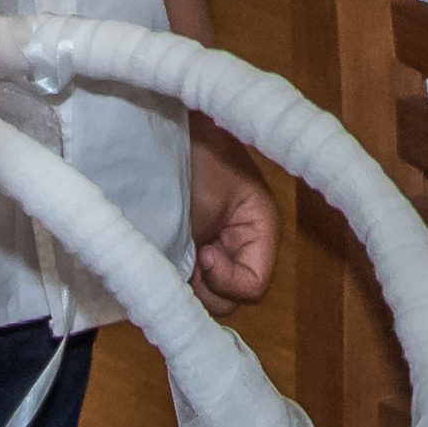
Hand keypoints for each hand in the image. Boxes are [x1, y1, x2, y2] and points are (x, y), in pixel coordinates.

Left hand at [190, 136, 281, 310]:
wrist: (174, 127)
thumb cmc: (196, 160)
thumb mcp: (205, 209)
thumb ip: (204, 259)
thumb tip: (188, 298)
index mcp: (261, 231)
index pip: (253, 285)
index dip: (227, 281)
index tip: (203, 255)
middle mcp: (244, 245)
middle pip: (232, 297)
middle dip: (206, 287)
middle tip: (186, 257)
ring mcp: (220, 247)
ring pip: (210, 293)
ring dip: (189, 283)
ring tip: (174, 253)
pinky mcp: (196, 246)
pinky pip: (192, 279)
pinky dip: (178, 276)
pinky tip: (167, 256)